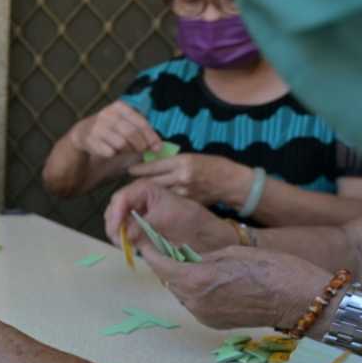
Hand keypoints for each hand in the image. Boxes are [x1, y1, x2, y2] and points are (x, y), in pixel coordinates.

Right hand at [71, 100, 161, 158]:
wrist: (82, 134)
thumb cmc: (110, 131)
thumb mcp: (125, 125)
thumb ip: (142, 133)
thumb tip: (159, 146)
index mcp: (120, 107)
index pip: (140, 123)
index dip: (151, 136)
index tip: (158, 148)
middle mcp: (107, 114)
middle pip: (132, 134)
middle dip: (140, 146)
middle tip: (140, 151)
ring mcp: (97, 126)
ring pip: (121, 144)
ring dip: (126, 151)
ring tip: (124, 150)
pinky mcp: (89, 139)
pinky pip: (109, 152)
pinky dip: (113, 155)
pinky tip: (110, 152)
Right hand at [105, 180, 234, 253]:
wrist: (202, 230)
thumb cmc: (188, 218)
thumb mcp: (165, 218)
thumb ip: (144, 225)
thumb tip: (125, 235)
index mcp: (144, 189)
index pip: (121, 198)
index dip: (116, 213)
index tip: (117, 230)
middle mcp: (136, 198)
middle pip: (114, 208)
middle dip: (112, 224)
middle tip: (118, 241)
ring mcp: (135, 211)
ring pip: (115, 219)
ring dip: (115, 232)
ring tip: (122, 245)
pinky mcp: (136, 224)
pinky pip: (122, 229)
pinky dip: (121, 237)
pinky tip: (126, 245)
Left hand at [128, 154, 253, 206]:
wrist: (233, 183)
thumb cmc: (214, 166)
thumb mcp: (193, 158)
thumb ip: (173, 163)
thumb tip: (153, 164)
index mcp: (183, 162)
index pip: (155, 166)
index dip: (140, 169)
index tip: (130, 170)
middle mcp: (181, 177)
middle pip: (152, 182)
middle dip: (139, 184)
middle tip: (128, 185)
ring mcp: (184, 192)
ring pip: (158, 194)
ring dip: (147, 196)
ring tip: (137, 196)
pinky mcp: (187, 203)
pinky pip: (169, 202)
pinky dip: (160, 203)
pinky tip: (153, 204)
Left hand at [142, 245, 331, 330]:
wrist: (299, 299)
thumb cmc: (271, 268)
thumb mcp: (231, 252)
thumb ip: (202, 258)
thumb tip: (185, 259)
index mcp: (196, 280)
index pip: (161, 266)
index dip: (151, 253)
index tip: (146, 243)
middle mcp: (195, 302)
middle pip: (169, 282)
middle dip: (167, 266)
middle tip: (170, 251)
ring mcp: (204, 316)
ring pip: (182, 294)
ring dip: (182, 281)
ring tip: (193, 266)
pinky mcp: (214, 324)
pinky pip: (196, 305)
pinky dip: (196, 293)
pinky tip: (209, 283)